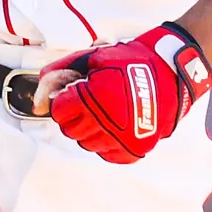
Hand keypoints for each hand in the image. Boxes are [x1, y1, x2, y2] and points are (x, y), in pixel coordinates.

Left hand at [32, 23, 211, 163]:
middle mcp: (107, 122)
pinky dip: (106, 142)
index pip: (59, 112)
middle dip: (73, 116)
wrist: (172, 73)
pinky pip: (106, 154)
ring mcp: (122, 139)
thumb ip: (63, 70)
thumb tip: (39, 88)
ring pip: (86, 144)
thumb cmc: (132, 61)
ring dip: (89, 129)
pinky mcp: (134, 150)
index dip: (63, 101)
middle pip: (70, 131)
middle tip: (87, 102)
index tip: (73, 94)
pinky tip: (115, 124)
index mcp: (96, 97)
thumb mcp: (96, 57)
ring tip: (104, 111)